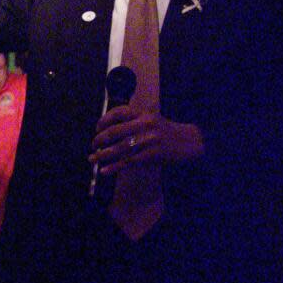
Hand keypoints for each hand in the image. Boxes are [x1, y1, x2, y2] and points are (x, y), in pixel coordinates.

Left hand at [89, 104, 203, 174]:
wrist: (190, 141)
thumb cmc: (166, 132)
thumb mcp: (151, 120)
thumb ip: (133, 122)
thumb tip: (108, 132)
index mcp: (143, 113)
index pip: (118, 112)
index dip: (104, 120)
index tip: (97, 128)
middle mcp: (145, 124)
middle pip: (115, 131)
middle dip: (100, 139)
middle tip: (92, 145)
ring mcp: (149, 139)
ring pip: (120, 148)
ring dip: (103, 154)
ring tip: (92, 159)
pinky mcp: (153, 154)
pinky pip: (129, 161)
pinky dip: (114, 167)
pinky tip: (104, 170)